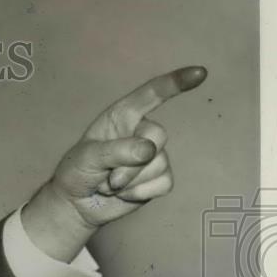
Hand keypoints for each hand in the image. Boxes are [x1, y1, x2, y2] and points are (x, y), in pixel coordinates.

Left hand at [23, 66, 206, 261]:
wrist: (77, 204)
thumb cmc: (77, 171)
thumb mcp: (88, 157)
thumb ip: (117, 151)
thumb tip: (150, 150)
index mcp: (121, 116)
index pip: (151, 94)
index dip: (175, 83)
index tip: (199, 72)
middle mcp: (140, 132)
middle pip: (158, 136)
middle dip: (131, 161)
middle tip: (107, 176)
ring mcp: (153, 156)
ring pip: (159, 164)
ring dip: (130, 181)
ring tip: (110, 184)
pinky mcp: (159, 178)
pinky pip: (164, 183)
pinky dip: (140, 192)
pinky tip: (125, 194)